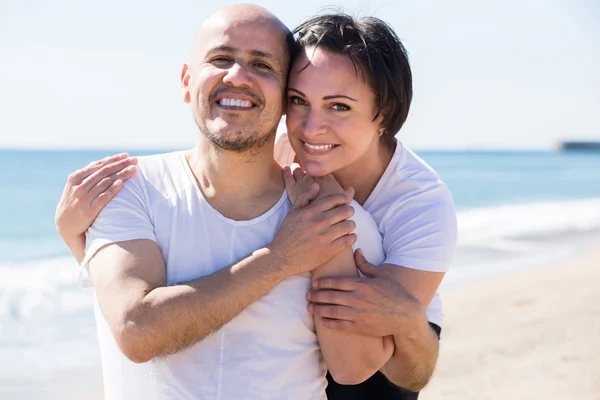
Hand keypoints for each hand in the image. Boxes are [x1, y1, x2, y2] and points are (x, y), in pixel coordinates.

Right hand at [55, 153, 137, 240]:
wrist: (65, 224)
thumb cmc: (75, 201)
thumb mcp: (77, 185)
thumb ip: (90, 174)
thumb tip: (107, 160)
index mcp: (76, 177)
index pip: (98, 165)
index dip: (113, 159)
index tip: (126, 155)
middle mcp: (79, 186)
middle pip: (104, 172)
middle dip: (121, 164)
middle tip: (135, 160)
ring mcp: (84, 198)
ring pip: (105, 182)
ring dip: (121, 174)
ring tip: (133, 169)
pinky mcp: (89, 211)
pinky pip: (103, 198)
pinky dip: (112, 189)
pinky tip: (121, 183)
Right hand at [268, 192, 357, 275]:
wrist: (282, 257)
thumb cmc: (287, 234)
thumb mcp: (292, 212)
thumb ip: (304, 197)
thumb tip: (317, 185)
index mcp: (310, 212)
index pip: (334, 199)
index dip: (344, 198)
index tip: (345, 201)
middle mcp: (318, 222)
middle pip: (345, 211)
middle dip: (349, 210)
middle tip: (348, 213)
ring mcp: (324, 237)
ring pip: (349, 225)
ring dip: (351, 224)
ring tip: (348, 225)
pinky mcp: (328, 251)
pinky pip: (348, 241)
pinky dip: (352, 237)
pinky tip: (349, 236)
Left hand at [283, 164, 353, 206]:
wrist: (319, 221)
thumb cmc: (334, 211)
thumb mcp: (344, 202)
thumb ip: (347, 194)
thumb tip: (350, 189)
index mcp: (327, 178)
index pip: (322, 167)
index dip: (320, 166)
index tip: (319, 166)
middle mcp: (314, 177)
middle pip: (310, 167)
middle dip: (309, 166)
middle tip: (306, 165)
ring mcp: (303, 182)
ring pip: (298, 169)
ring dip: (297, 167)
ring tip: (296, 166)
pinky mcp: (293, 189)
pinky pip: (288, 176)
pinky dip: (286, 171)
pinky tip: (286, 168)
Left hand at [307, 249, 426, 336]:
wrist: (407, 316)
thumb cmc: (395, 293)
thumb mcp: (382, 275)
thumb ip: (366, 264)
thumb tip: (356, 251)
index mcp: (362, 285)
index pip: (337, 282)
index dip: (323, 282)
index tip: (314, 283)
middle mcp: (358, 299)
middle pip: (331, 296)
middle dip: (317, 296)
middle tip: (307, 295)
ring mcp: (358, 314)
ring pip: (332, 311)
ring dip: (319, 310)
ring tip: (310, 308)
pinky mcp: (360, 327)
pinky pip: (340, 325)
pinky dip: (329, 323)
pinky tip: (322, 321)